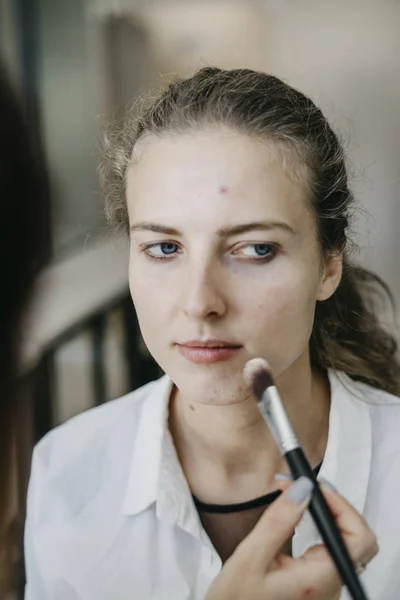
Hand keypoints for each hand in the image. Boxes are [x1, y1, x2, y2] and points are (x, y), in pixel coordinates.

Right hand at [205, 476, 377, 599]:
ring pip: (344, 542)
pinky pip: (330, 550)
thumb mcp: (249, 558)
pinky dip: (320, 527)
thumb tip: (302, 488)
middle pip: (358, 538)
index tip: (313, 487)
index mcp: (319, 580)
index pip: (358, 537)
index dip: (341, 505)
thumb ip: (278, 522)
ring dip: (327, 514)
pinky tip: (297, 517)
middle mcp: (329, 586)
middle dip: (336, 505)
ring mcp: (325, 588)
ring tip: (297, 496)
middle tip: (305, 488)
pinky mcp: (315, 585)